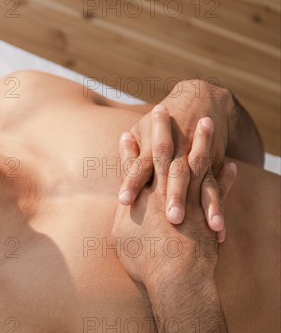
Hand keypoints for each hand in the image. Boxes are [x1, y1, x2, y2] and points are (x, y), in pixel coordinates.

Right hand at [111, 116, 236, 286]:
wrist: (175, 277)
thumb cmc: (144, 261)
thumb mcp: (122, 238)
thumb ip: (123, 218)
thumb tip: (122, 206)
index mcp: (140, 198)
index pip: (134, 166)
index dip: (130, 149)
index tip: (128, 133)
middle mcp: (163, 193)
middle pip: (163, 153)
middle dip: (161, 130)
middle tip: (162, 109)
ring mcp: (187, 199)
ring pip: (195, 162)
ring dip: (201, 141)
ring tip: (206, 122)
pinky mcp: (206, 211)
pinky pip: (219, 187)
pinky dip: (224, 175)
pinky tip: (229, 164)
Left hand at [118, 80, 232, 225]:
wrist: (197, 101)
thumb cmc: (159, 124)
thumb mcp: (142, 132)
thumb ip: (130, 155)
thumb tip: (113, 175)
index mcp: (153, 148)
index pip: (139, 167)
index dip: (132, 183)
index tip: (123, 201)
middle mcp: (175, 156)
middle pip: (172, 178)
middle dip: (172, 198)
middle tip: (171, 219)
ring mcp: (194, 162)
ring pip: (197, 185)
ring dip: (201, 206)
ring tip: (207, 227)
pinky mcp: (211, 168)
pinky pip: (215, 190)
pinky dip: (217, 209)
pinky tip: (219, 231)